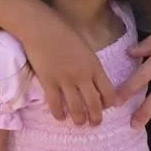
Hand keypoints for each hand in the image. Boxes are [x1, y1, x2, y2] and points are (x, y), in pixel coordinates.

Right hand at [20, 11, 116, 126]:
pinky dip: (59, 114)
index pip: (109, 93)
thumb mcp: (85, 48)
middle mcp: (83, 76)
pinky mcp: (48, 82)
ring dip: (79, 120)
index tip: (106, 107)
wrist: (41, 27)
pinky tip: (61, 117)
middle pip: (94, 105)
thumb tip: (92, 80)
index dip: (109, 104)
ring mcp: (65, 80)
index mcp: (95, 66)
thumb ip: (91, 65)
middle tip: (94, 123)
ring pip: (76, 109)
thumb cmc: (63, 32)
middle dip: (96, 118)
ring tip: (79, 123)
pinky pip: (55, 105)